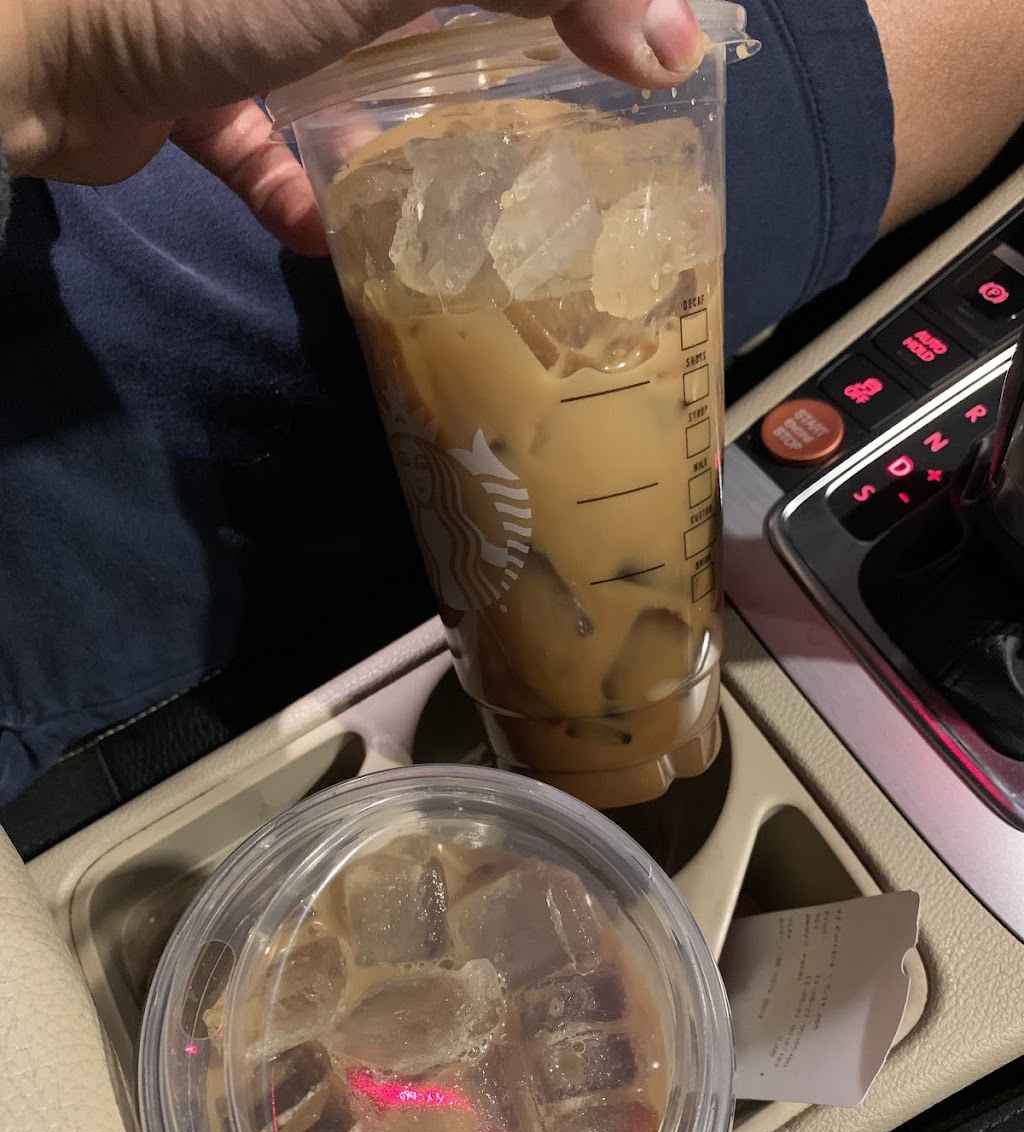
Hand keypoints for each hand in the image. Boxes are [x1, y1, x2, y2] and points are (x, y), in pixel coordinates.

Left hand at [0, 0, 700, 254]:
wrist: (23, 44)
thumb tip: (666, 38)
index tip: (632, 54)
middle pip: (422, 8)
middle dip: (481, 64)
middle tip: (548, 132)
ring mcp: (242, 15)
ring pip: (342, 70)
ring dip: (390, 134)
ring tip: (455, 196)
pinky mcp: (187, 85)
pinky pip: (258, 140)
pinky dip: (291, 187)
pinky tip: (325, 236)